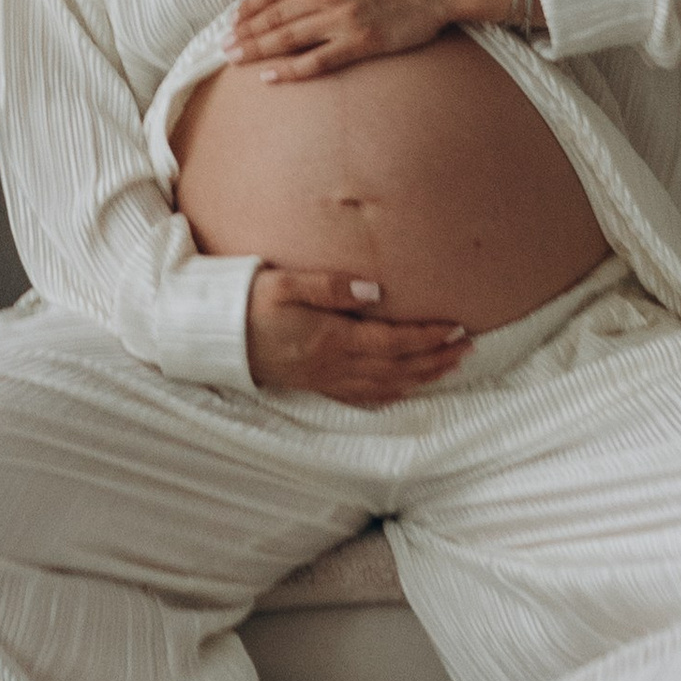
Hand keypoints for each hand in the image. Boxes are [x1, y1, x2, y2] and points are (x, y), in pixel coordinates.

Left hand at [226, 0, 507, 80]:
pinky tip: (268, 76)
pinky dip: (289, 70)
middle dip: (243, 33)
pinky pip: (316, 61)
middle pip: (272, 16)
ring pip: (287, 38)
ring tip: (234, 59)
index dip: (247, 6)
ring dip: (256, 50)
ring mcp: (342, 18)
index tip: (232, 19)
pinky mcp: (361, 42)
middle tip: (222, 46)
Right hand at [247, 267, 469, 403]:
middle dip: (436, 359)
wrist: (212, 337)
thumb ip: (330, 286)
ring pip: (386, 386)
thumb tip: (376, 292)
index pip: (393, 342)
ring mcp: (325, 379)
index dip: (428, 337)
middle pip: (398, 368)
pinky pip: (362, 397)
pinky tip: (404, 390)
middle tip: (467, 348)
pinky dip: (391, 395)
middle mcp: (334, 365)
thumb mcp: (284, 283)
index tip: (456, 328)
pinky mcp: (314, 385)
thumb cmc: (246, 303)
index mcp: (331, 339)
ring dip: (422, 378)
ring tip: (449, 367)